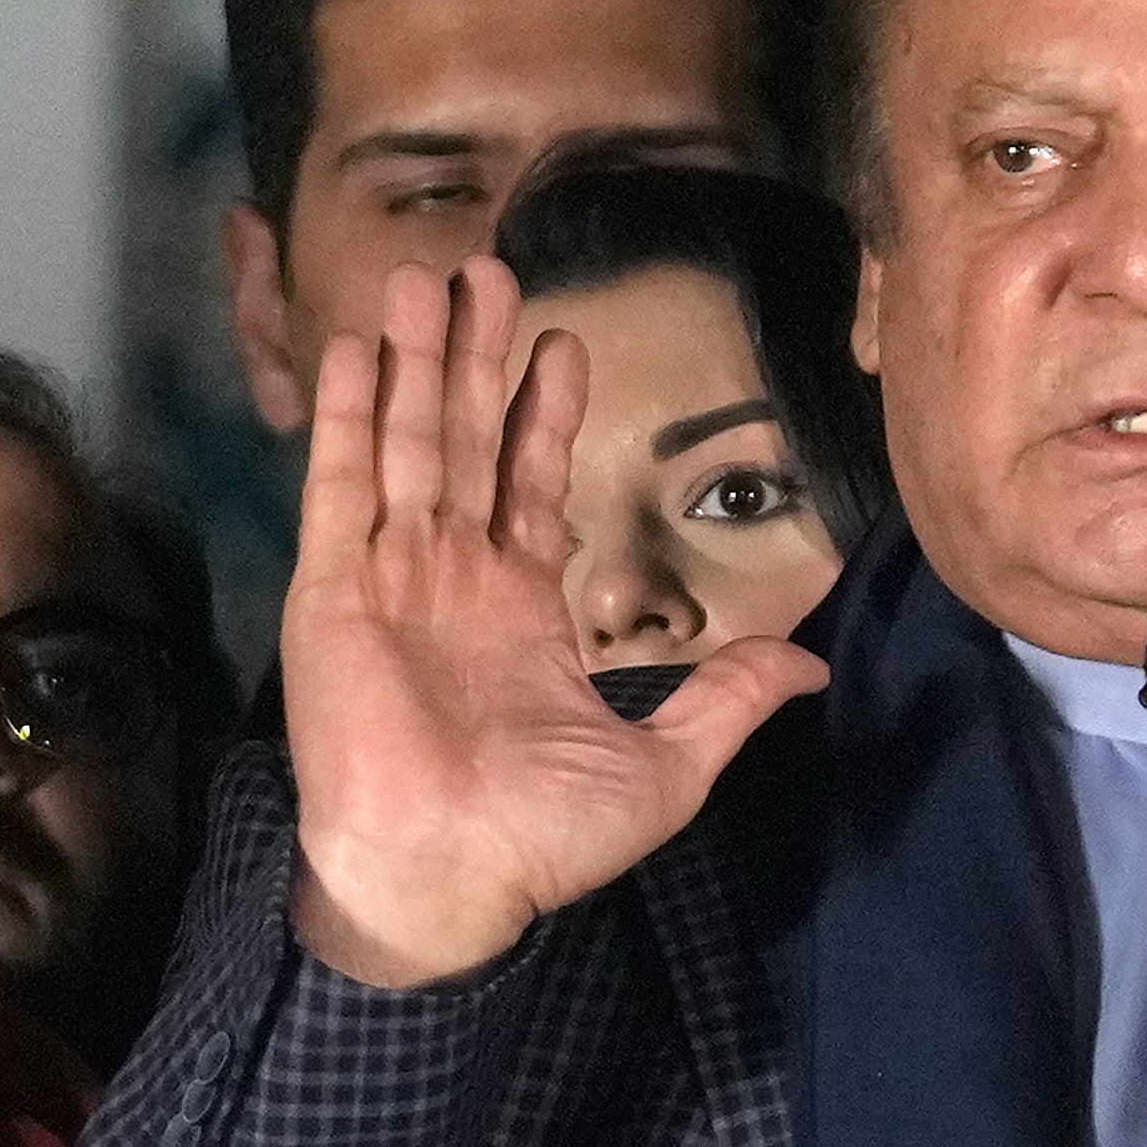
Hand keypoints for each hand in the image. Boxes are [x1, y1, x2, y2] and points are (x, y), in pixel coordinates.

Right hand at [281, 258, 825, 986]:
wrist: (450, 879)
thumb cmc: (545, 839)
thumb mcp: (668, 764)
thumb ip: (730, 700)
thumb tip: (814, 665)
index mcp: (522, 611)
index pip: (533, 485)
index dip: (547, 412)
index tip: (566, 340)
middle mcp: (452, 580)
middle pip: (468, 440)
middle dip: (477, 356)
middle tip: (490, 267)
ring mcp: (389, 578)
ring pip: (407, 444)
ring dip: (416, 361)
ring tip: (426, 276)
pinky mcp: (332, 592)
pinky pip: (338, 489)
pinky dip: (347, 419)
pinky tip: (358, 351)